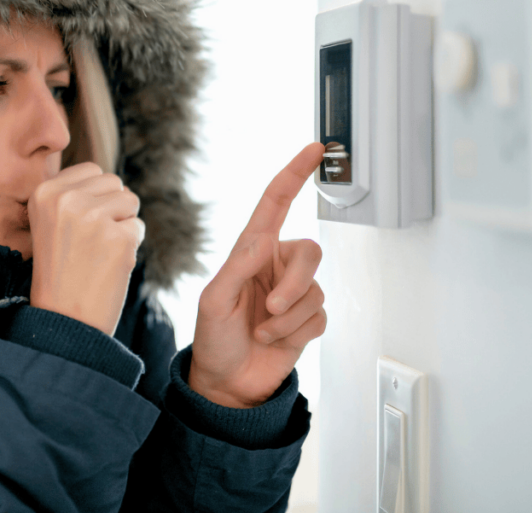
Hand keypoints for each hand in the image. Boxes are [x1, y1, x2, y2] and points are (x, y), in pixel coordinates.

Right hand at [28, 162, 145, 334]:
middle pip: (114, 182)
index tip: (78, 227)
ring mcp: (94, 217)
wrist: (63, 320)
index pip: (91, 170)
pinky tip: (110, 264)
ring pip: (130, 200)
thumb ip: (73, 194)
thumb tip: (115, 182)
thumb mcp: (49, 223)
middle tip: (90, 242)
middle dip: (111, 208)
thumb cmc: (59, 272)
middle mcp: (67, 199)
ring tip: (99, 251)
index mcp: (44, 192)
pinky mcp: (119, 237)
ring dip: (123, 224)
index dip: (94, 198)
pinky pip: (139, 227)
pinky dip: (131, 246)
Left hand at [188, 142, 326, 407]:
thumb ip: (239, 268)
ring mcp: (293, 292)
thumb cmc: (213, 338)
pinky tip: (273, 341)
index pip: (275, 203)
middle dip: (294, 283)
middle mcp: (275, 265)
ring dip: (287, 318)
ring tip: (261, 331)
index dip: (295, 173)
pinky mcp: (306, 319)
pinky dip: (294, 333)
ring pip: (314, 290)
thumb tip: (265, 241)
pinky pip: (318, 317)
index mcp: (251, 250)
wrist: (226, 383)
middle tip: (271, 309)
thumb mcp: (215, 301)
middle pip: (309, 253)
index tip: (315, 149)